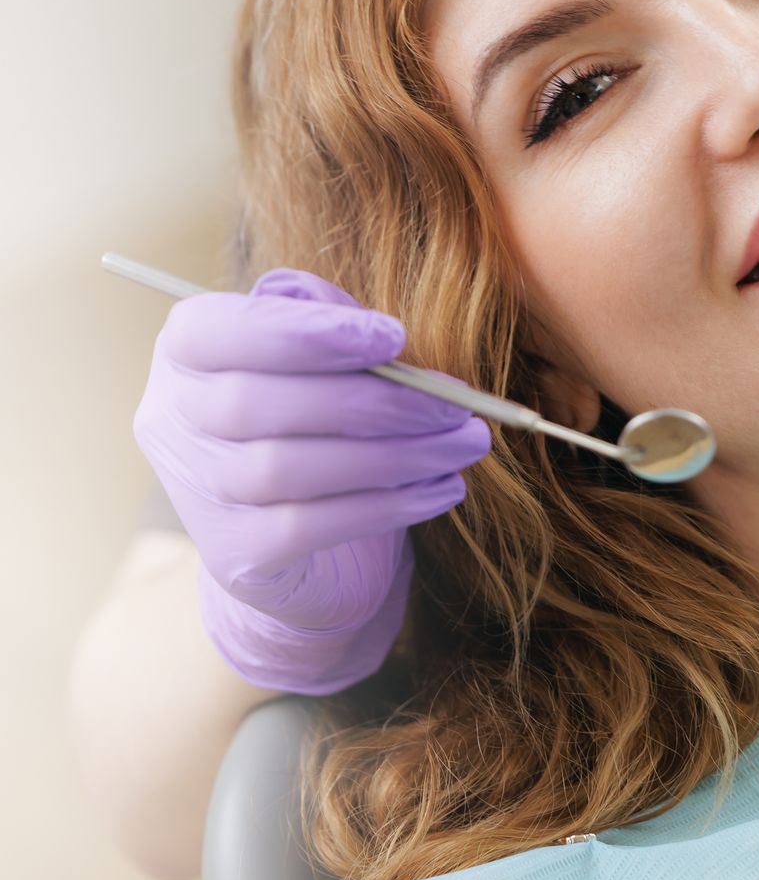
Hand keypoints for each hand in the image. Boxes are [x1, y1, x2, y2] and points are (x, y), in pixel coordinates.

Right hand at [133, 269, 490, 692]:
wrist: (296, 532)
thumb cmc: (317, 415)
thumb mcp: (325, 357)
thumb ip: (336, 324)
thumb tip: (383, 335)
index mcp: (186, 353)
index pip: (213, 333)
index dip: (302, 332)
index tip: (395, 335)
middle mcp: (172, 420)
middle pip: (253, 404)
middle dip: (370, 400)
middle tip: (455, 404)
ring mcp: (196, 492)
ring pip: (284, 468)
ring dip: (393, 454)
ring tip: (465, 444)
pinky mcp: (234, 554)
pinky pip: (308, 527)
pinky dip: (386, 506)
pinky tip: (443, 489)